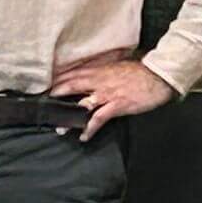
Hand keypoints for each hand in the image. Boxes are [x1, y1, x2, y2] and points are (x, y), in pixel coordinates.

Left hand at [47, 59, 173, 141]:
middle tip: (42, 105)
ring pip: (82, 105)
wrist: (159, 76)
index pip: (72, 73)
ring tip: (60, 128)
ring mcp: (107, 94)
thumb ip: (102, 70)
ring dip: (69, 118)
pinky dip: (90, 128)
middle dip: (55, 95)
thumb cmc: (140, 72)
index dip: (57, 79)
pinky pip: (99, 118)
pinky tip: (84, 136)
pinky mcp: (117, 105)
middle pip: (70, 86)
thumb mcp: (117, 66)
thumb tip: (92, 73)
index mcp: (98, 70)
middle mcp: (99, 81)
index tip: (44, 85)